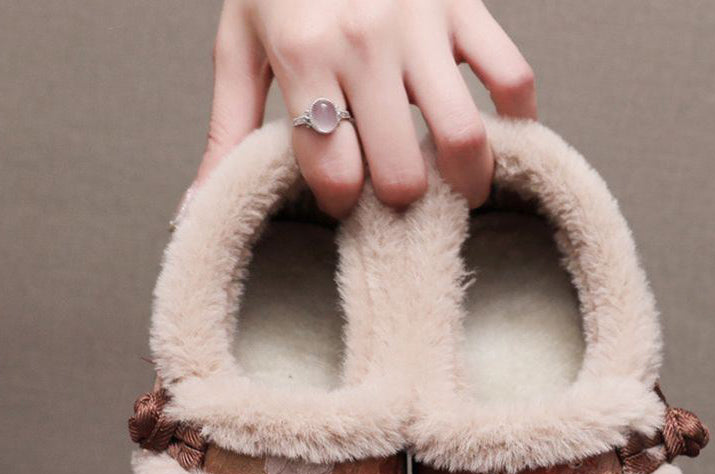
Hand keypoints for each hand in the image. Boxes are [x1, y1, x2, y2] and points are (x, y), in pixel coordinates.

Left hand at [193, 0, 536, 216]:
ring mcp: (420, 24)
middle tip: (397, 196)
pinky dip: (518, 119)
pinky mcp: (463, 5)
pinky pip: (513, 76)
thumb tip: (196, 212)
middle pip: (401, 172)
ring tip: (459, 190)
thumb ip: (227, 133)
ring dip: (467, 181)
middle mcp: (363, 42)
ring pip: (463, 135)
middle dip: (401, 202)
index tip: (343, 198)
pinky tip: (500, 137)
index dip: (340, 204)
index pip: (334, 173)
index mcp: (303, 55)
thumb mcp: (239, 47)